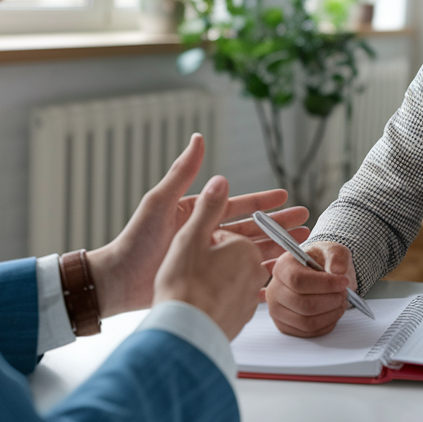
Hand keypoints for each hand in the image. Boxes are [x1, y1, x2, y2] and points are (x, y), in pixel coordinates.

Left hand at [86, 133, 309, 316]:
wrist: (117, 282)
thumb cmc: (135, 241)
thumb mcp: (160, 201)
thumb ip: (183, 172)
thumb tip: (198, 138)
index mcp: (198, 215)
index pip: (238, 206)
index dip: (264, 203)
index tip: (286, 198)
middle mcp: (206, 237)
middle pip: (252, 230)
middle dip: (279, 227)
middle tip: (305, 225)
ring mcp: (208, 261)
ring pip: (250, 254)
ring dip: (276, 250)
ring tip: (299, 249)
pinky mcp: (205, 283)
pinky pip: (238, 280)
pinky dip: (259, 280)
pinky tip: (278, 280)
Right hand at [266, 241, 357, 336]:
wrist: (318, 274)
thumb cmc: (322, 262)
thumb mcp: (333, 250)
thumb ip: (337, 256)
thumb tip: (338, 270)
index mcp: (283, 267)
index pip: (298, 280)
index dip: (325, 284)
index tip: (344, 282)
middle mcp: (275, 289)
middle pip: (304, 304)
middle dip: (331, 300)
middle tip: (344, 294)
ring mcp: (276, 310)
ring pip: (306, 322)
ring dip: (331, 314)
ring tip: (340, 302)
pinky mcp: (284, 326)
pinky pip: (308, 332)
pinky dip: (326, 324)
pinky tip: (333, 312)